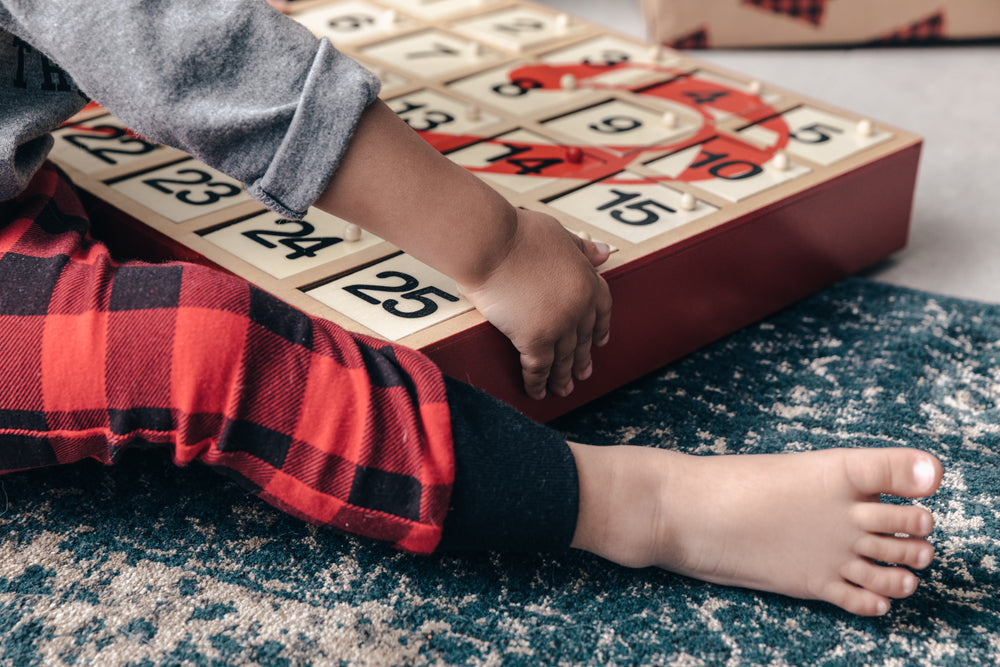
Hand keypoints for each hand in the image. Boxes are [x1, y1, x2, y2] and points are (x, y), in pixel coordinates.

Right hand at [460, 208, 611, 399]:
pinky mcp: (534, 340)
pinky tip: (536, 393)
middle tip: (582, 375)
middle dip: (581, 360)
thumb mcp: (559, 233)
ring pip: (563, 359)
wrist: (492, 243)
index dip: (600, 329)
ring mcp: (559, 325)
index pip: (601, 310)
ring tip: (562, 391)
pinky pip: (538, 368)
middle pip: (582, 340)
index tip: (599, 342)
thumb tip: (604, 253)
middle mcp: (579, 306)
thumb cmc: (517, 233)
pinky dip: (536, 383)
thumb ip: (581, 248)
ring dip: (562, 377)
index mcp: (588, 279)